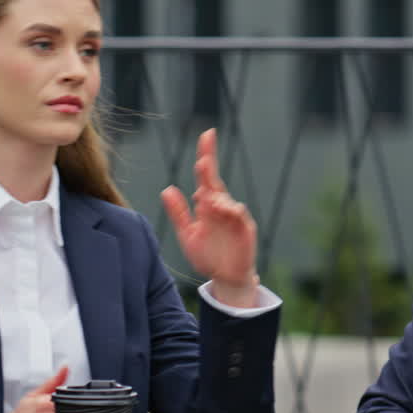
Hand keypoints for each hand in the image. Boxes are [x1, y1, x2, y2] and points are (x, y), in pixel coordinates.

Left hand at [161, 128, 259, 306]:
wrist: (226, 279)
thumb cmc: (207, 256)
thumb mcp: (187, 234)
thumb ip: (178, 213)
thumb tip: (167, 189)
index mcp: (207, 204)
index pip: (206, 175)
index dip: (206, 154)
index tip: (206, 134)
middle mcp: (221, 207)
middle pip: (215, 181)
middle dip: (210, 167)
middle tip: (202, 156)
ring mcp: (233, 218)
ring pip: (225, 198)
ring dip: (216, 196)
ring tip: (206, 199)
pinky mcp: (244, 230)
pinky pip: (239, 216)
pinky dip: (232, 211)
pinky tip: (224, 209)